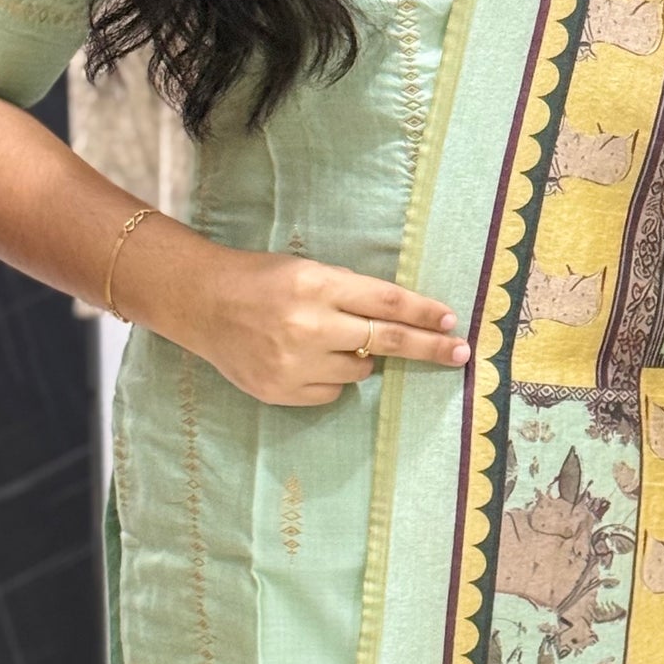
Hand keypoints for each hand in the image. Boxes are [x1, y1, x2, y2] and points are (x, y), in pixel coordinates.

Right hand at [139, 241, 471, 406]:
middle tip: (461, 353)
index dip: (425, 313)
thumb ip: (351, 294)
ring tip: (325, 340)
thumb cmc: (263, 280)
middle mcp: (309, 324)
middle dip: (429, 347)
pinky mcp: (281, 391)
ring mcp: (295, 362)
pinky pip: (332, 393)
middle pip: (387, 340)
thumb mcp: (308, 270)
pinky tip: (304, 359)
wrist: (202, 303)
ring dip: (360, 358)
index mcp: (318, 285)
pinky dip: (331, 379)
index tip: (452, 321)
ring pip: (360, 371)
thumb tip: (407, 321)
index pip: (388, 302)